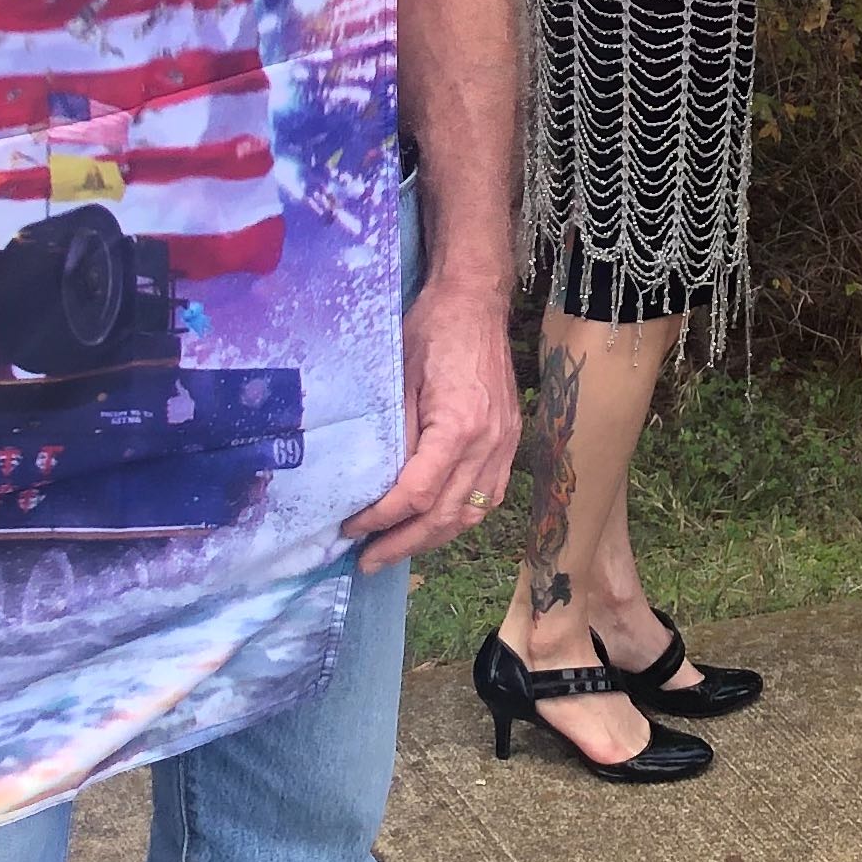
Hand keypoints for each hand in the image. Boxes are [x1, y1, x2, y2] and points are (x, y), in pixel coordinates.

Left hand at [338, 268, 518, 572]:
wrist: (475, 301)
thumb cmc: (431, 331)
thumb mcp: (399, 378)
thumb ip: (395, 435)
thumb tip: (376, 485)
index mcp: (459, 426)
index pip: (417, 494)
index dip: (381, 518)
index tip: (351, 527)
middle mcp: (489, 444)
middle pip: (446, 516)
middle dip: (403, 543)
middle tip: (368, 560)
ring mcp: (505, 445)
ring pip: (471, 513)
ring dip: (433, 538)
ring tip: (397, 548)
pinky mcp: (510, 441)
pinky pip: (489, 496)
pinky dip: (459, 518)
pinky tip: (434, 524)